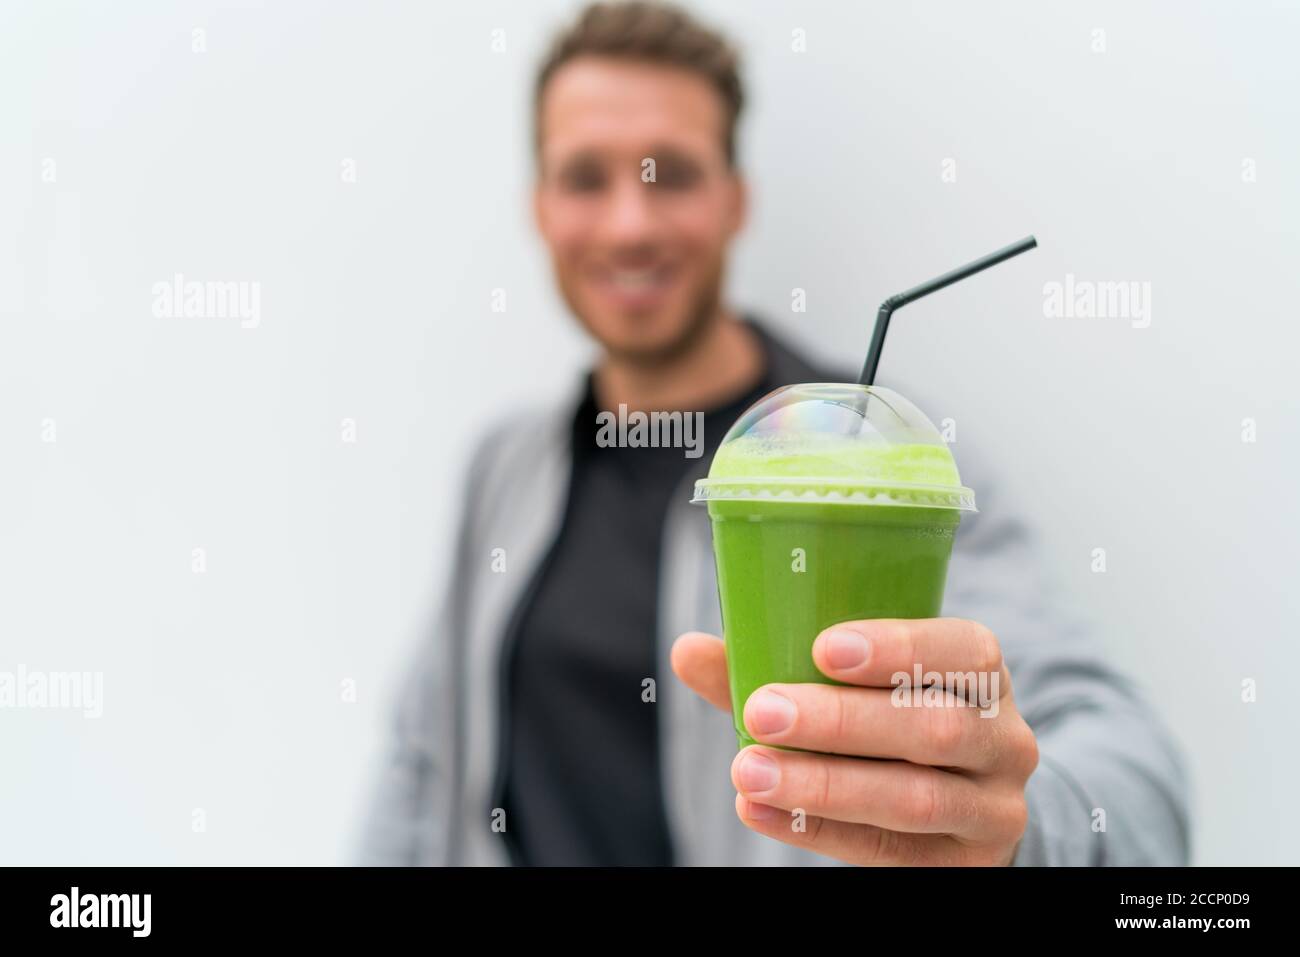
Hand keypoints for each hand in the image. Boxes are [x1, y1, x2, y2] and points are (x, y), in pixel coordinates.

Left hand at [671, 618, 1038, 865]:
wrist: (956, 806)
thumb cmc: (885, 719)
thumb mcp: (850, 685)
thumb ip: (774, 665)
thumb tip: (688, 650)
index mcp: (982, 674)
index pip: (965, 651)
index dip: (899, 647)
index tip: (825, 647)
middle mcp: (1005, 739)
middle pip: (934, 727)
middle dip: (841, 720)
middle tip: (763, 711)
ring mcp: (993, 809)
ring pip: (915, 796)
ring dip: (823, 783)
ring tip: (749, 770)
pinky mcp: (966, 865)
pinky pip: (889, 850)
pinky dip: (816, 828)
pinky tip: (759, 809)